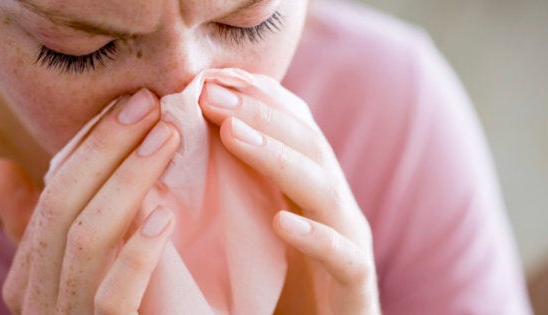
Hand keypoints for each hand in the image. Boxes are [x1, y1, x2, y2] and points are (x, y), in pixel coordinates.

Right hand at [0, 89, 180, 313]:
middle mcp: (39, 296)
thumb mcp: (69, 269)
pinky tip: (165, 218)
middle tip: (151, 106)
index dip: (90, 144)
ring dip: (127, 183)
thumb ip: (37, 226)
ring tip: (166, 140)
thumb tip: (1, 168)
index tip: (133, 103)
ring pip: (86, 242)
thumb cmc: (106, 312)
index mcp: (31, 272)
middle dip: (107, 149)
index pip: (52, 193)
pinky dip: (136, 256)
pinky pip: (112, 299)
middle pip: (64, 206)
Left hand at [199, 71, 380, 313]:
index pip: (292, 126)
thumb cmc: (281, 281)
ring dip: (278, 158)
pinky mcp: (355, 284)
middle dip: (260, 114)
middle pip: (307, 144)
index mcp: (309, 185)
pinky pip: (340, 256)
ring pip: (323, 190)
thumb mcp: (256, 222)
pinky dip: (313, 236)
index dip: (255, 98)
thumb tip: (192, 139)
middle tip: (209, 94)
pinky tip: (281, 223)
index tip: (208, 79)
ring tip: (233, 133)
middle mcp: (333, 205)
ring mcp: (348, 240)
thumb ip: (240, 184)